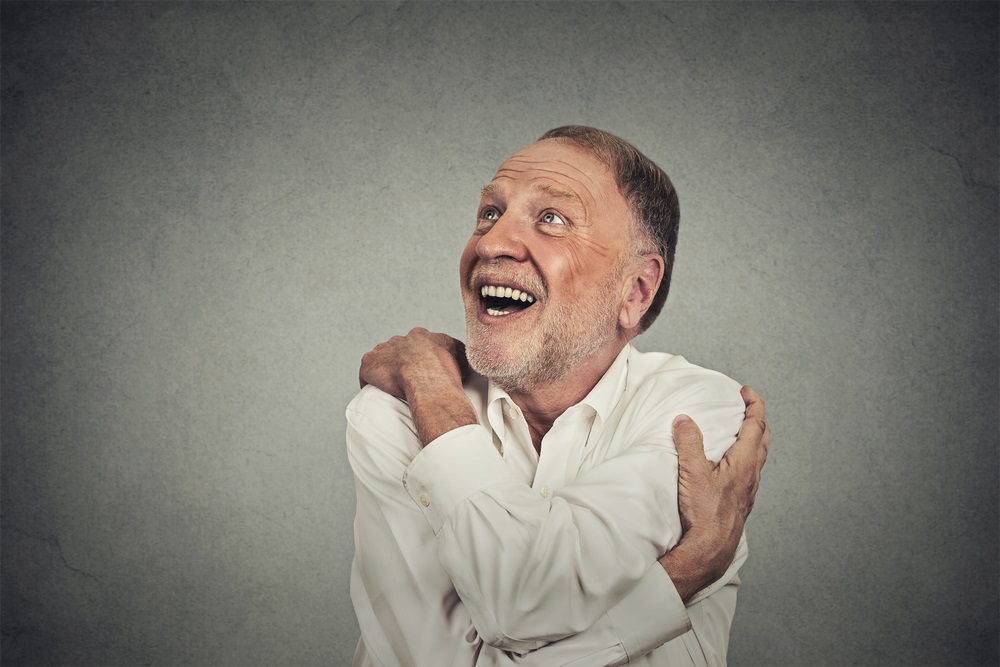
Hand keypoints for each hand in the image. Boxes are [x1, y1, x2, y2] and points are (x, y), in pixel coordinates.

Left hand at [359, 328, 476, 444]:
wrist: (427, 378)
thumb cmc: (446, 370)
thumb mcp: (460, 354)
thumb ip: (457, 351)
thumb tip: (460, 356)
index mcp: (420, 336)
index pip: (416, 343)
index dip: (419, 356)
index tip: (422, 369)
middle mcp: (400, 339)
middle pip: (397, 349)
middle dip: (400, 362)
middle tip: (407, 380)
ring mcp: (383, 350)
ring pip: (382, 360)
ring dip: (385, 371)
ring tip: (391, 388)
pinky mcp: (369, 363)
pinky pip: (366, 374)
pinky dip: (369, 382)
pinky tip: (376, 392)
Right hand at [659, 386, 769, 601]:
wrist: (710, 549)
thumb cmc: (704, 513)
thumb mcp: (692, 472)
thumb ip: (688, 442)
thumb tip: (684, 420)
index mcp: (744, 462)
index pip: (756, 424)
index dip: (753, 404)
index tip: (745, 391)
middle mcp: (752, 475)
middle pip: (763, 439)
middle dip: (757, 419)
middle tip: (745, 408)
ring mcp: (749, 490)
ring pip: (758, 457)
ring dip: (752, 440)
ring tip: (737, 433)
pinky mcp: (741, 502)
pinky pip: (750, 472)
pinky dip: (745, 458)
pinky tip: (730, 466)